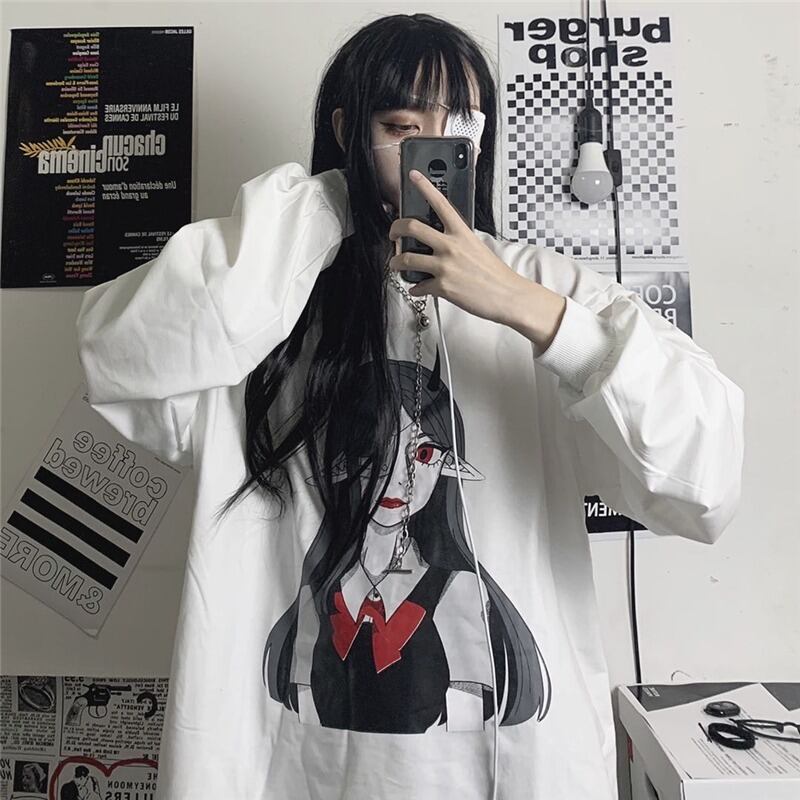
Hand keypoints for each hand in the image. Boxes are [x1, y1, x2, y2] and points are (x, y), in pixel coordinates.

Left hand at [387, 169, 528, 325]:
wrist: (507, 296)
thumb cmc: (495, 274)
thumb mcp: (477, 247)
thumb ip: (459, 241)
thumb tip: (442, 244)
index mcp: (461, 233)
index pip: (440, 203)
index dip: (424, 186)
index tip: (413, 176)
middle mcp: (450, 246)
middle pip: (412, 228)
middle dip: (395, 229)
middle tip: (393, 234)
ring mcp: (445, 266)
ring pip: (407, 259)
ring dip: (396, 263)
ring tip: (396, 264)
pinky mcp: (442, 287)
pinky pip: (419, 286)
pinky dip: (415, 289)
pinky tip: (417, 289)